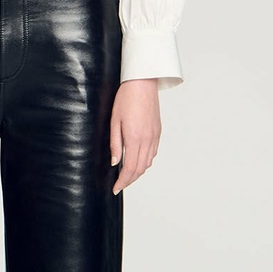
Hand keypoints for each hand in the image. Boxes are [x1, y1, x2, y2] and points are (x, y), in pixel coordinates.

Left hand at [110, 78, 160, 194]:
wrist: (142, 83)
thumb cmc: (126, 98)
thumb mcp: (114, 121)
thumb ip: (115, 144)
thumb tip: (115, 162)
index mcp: (135, 138)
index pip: (130, 168)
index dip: (123, 181)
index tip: (116, 188)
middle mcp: (147, 140)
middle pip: (140, 169)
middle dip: (130, 180)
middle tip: (119, 185)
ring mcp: (154, 136)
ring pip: (148, 163)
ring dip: (138, 172)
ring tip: (126, 175)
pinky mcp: (158, 132)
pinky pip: (153, 153)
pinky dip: (145, 161)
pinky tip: (137, 160)